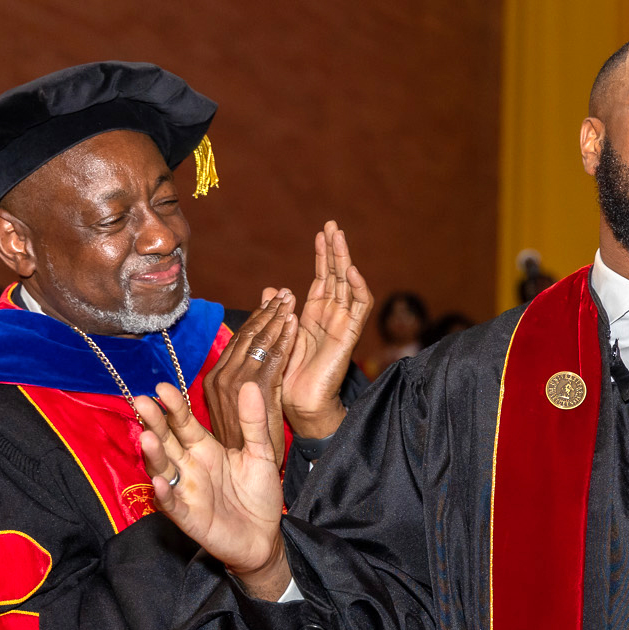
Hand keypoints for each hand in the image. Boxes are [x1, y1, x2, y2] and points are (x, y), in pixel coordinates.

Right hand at [133, 380, 291, 598]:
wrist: (266, 537)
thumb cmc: (259, 495)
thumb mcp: (261, 454)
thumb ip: (253, 423)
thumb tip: (250, 385)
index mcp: (205, 449)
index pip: (184, 424)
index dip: (174, 407)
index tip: (163, 387)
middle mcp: (190, 467)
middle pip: (166, 441)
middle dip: (154, 423)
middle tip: (142, 401)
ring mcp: (186, 492)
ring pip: (162, 470)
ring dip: (154, 455)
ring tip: (147, 437)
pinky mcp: (188, 517)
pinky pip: (172, 505)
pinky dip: (165, 494)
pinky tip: (161, 482)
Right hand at [201, 290, 297, 456]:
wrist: (246, 478)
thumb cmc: (247, 445)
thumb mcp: (245, 410)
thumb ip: (247, 381)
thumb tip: (252, 354)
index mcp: (216, 379)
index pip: (240, 341)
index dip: (258, 318)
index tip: (274, 300)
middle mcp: (221, 379)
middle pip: (248, 337)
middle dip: (268, 312)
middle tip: (285, 293)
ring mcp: (234, 386)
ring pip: (258, 343)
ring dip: (275, 318)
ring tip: (290, 300)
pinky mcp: (253, 395)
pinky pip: (272, 361)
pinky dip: (284, 340)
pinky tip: (294, 324)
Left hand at [284, 222, 373, 439]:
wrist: (298, 405)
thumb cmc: (287, 379)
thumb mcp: (277, 338)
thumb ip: (276, 313)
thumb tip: (270, 289)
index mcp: (315, 317)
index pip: (323, 279)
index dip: (323, 256)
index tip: (321, 232)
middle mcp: (331, 317)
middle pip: (337, 276)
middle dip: (334, 250)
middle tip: (332, 224)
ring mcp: (342, 325)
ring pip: (348, 285)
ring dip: (344, 259)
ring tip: (339, 236)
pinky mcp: (349, 336)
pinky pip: (358, 307)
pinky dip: (357, 287)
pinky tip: (349, 269)